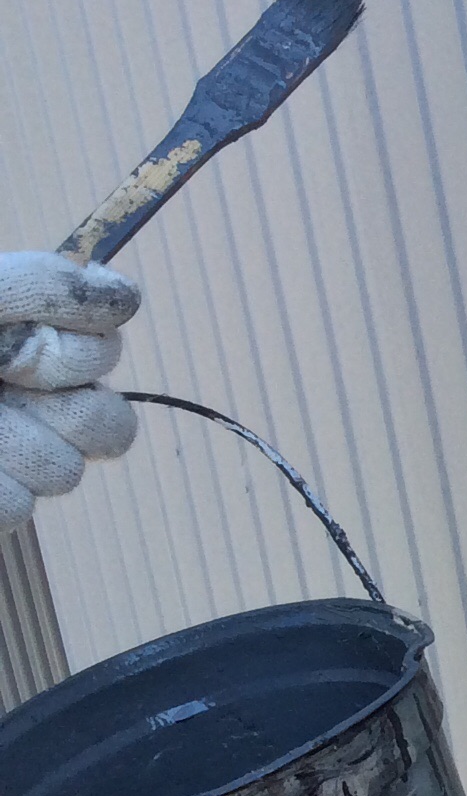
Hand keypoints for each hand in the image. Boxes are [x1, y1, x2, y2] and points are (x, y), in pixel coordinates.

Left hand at [0, 253, 138, 532]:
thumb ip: (41, 285)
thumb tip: (124, 295)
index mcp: (29, 348)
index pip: (105, 352)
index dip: (70, 352)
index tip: (16, 345)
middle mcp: (29, 405)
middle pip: (109, 425)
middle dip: (56, 409)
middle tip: (0, 384)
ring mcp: (15, 463)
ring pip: (62, 472)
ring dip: (9, 446)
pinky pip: (14, 509)